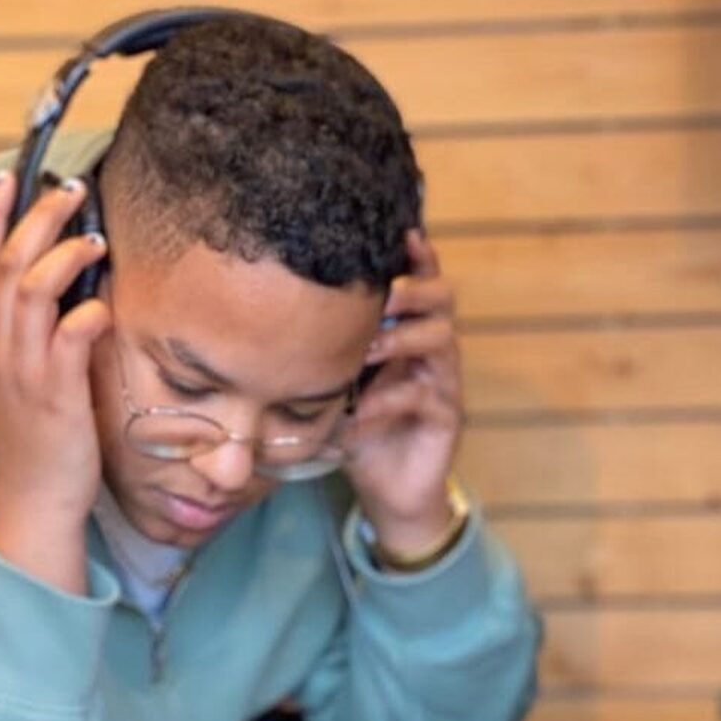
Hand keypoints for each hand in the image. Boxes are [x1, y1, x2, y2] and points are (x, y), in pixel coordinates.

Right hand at [0, 171, 110, 592]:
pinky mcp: (55, 395)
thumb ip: (38, 335)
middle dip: (35, 218)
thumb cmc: (42, 438)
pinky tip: (106, 308)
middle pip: (4, 264)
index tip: (9, 179)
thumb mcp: (27, 378)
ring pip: (30, 291)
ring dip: (64, 256)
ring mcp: (23, 372)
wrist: (35, 499)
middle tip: (70, 190)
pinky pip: (67, 340)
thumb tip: (73, 292)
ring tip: (96, 238)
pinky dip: (86, 315)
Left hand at [345, 230, 462, 555]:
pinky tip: (359, 412)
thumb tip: (273, 307)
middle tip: (381, 294)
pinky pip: (426, 395)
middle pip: (444, 297)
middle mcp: (432, 348)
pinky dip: (389, 400)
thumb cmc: (359, 426)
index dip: (416, 254)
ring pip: (442, 339)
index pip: (420, 279)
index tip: (400, 232)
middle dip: (413, 289)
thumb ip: (325, 349)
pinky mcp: (447, 416)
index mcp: (408, 329)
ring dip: (400, 339)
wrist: (386, 488)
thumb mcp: (337, 381)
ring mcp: (444, 381)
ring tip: (365, 351)